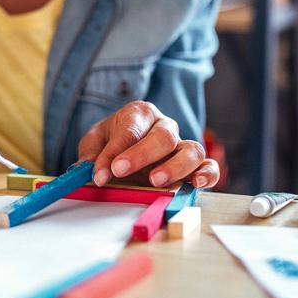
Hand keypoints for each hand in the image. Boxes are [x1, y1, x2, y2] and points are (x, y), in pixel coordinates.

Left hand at [78, 101, 219, 189]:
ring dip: (174, 167)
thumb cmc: (111, 141)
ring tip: (156, 182)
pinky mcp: (195, 163)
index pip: (130, 131)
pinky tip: (197, 183)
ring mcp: (182, 144)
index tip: (102, 172)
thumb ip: (91, 153)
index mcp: (139, 113)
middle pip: (162, 136)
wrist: (126, 147)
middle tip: (121, 171)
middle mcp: (165, 126)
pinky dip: (208, 173)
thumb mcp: (94, 142)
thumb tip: (88, 168)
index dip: (115, 152)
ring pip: (190, 150)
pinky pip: (209, 165)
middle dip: (141, 155)